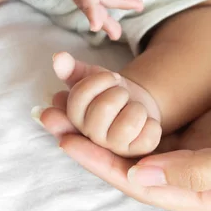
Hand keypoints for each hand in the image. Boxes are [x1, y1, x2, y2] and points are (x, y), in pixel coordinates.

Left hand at [40, 57, 210, 210]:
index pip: (149, 186)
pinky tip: (112, 93)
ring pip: (147, 138)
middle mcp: (208, 176)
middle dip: (96, 142)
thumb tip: (144, 178)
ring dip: (111, 122)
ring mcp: (208, 147)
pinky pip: (165, 117)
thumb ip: (201, 171)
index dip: (106, 165)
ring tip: (69, 102)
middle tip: (54, 118)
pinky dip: (137, 106)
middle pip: (140, 162)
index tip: (70, 142)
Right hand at [46, 52, 161, 156]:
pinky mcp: (137, 152)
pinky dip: (151, 122)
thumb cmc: (109, 91)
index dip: (97, 82)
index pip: (77, 98)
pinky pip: (149, 133)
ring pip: (129, 123)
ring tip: (133, 109)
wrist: (135, 104)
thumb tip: (59, 57)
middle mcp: (89, 137)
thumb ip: (71, 69)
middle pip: (105, 107)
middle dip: (119, 92)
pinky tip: (145, 122)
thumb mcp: (90, 76)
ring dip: (136, 108)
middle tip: (122, 95)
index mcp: (73, 118)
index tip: (111, 77)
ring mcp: (113, 148)